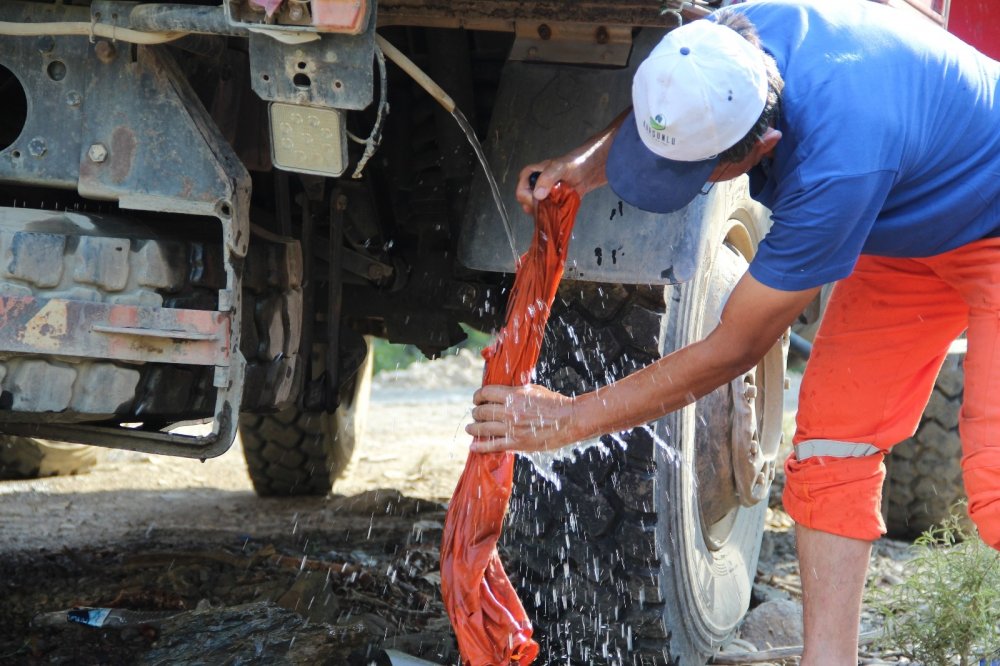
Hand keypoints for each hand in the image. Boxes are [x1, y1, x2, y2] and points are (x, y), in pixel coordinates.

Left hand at [466, 384, 582, 452]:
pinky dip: (481, 446)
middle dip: (476, 412)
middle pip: (482, 411)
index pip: (486, 393)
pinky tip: (473, 446)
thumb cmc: (554, 403)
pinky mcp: (517, 443)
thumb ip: (515, 391)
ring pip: (483, 428)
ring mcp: (512, 428)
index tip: (476, 399)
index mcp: (513, 395)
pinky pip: (493, 445)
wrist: (570, 420)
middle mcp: (509, 411)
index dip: (478, 396)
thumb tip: (501, 392)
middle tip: (475, 414)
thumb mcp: (533, 389)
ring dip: (474, 428)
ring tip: (470, 429)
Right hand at [513, 110, 627, 213]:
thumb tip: (537, 196)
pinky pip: (550, 211)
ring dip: (545, 213)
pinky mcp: (558, 200)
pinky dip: (553, 215)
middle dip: (536, 207)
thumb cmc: (578, 162)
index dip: (527, 198)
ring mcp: (548, 193)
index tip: (538, 201)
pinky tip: (560, 215)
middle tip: (549, 208)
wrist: (597, 166)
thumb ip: (547, 178)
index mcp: (534, 174)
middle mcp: (538, 184)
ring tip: (556, 210)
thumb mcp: (561, 167)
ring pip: (538, 208)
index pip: (521, 190)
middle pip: (527, 202)